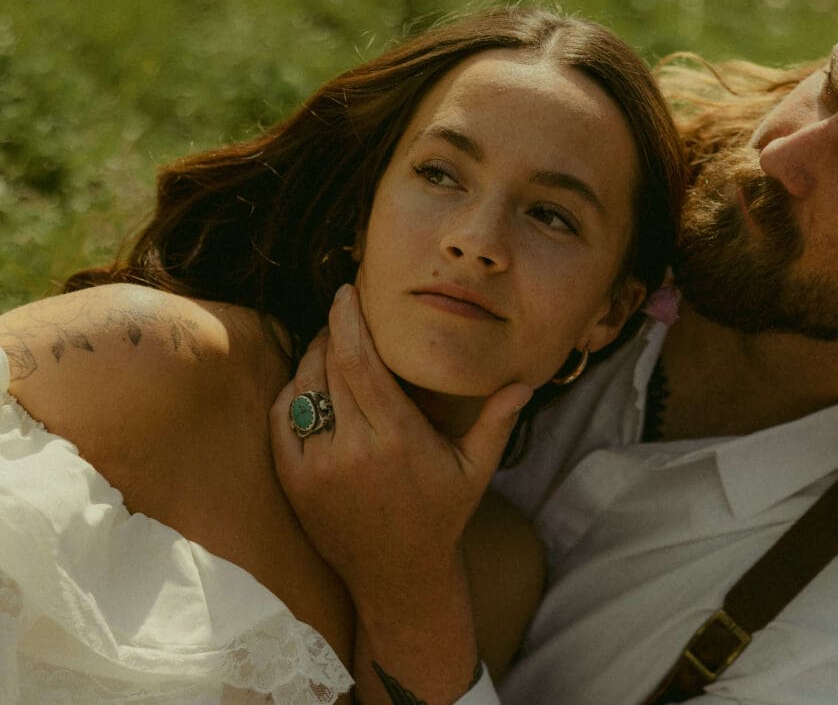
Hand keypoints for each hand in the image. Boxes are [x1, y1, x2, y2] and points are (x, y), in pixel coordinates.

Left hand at [270, 283, 531, 601]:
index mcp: (398, 438)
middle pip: (328, 366)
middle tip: (342, 313)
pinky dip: (293, 393)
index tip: (347, 291)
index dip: (349, 320)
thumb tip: (524, 383)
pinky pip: (283, 419)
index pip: (360, 362)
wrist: (396, 576)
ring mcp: (318, 467)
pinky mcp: (294, 481)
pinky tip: (312, 385)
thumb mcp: (475, 471)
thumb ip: (497, 424)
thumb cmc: (441, 516)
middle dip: (331, 330)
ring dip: (312, 358)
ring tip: (330, 346)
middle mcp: (353, 449)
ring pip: (302, 389)